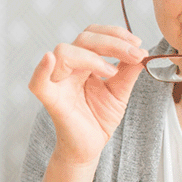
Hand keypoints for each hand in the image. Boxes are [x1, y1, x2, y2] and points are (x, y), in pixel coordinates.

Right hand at [28, 25, 147, 164]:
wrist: (90, 147)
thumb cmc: (100, 118)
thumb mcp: (120, 92)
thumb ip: (129, 72)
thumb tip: (143, 52)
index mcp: (85, 63)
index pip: (95, 35)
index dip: (116, 34)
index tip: (139, 44)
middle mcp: (69, 68)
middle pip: (84, 38)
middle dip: (113, 42)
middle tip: (136, 54)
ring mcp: (58, 82)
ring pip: (64, 52)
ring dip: (93, 57)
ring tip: (113, 72)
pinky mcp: (52, 100)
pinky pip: (38, 82)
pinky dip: (42, 69)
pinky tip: (49, 59)